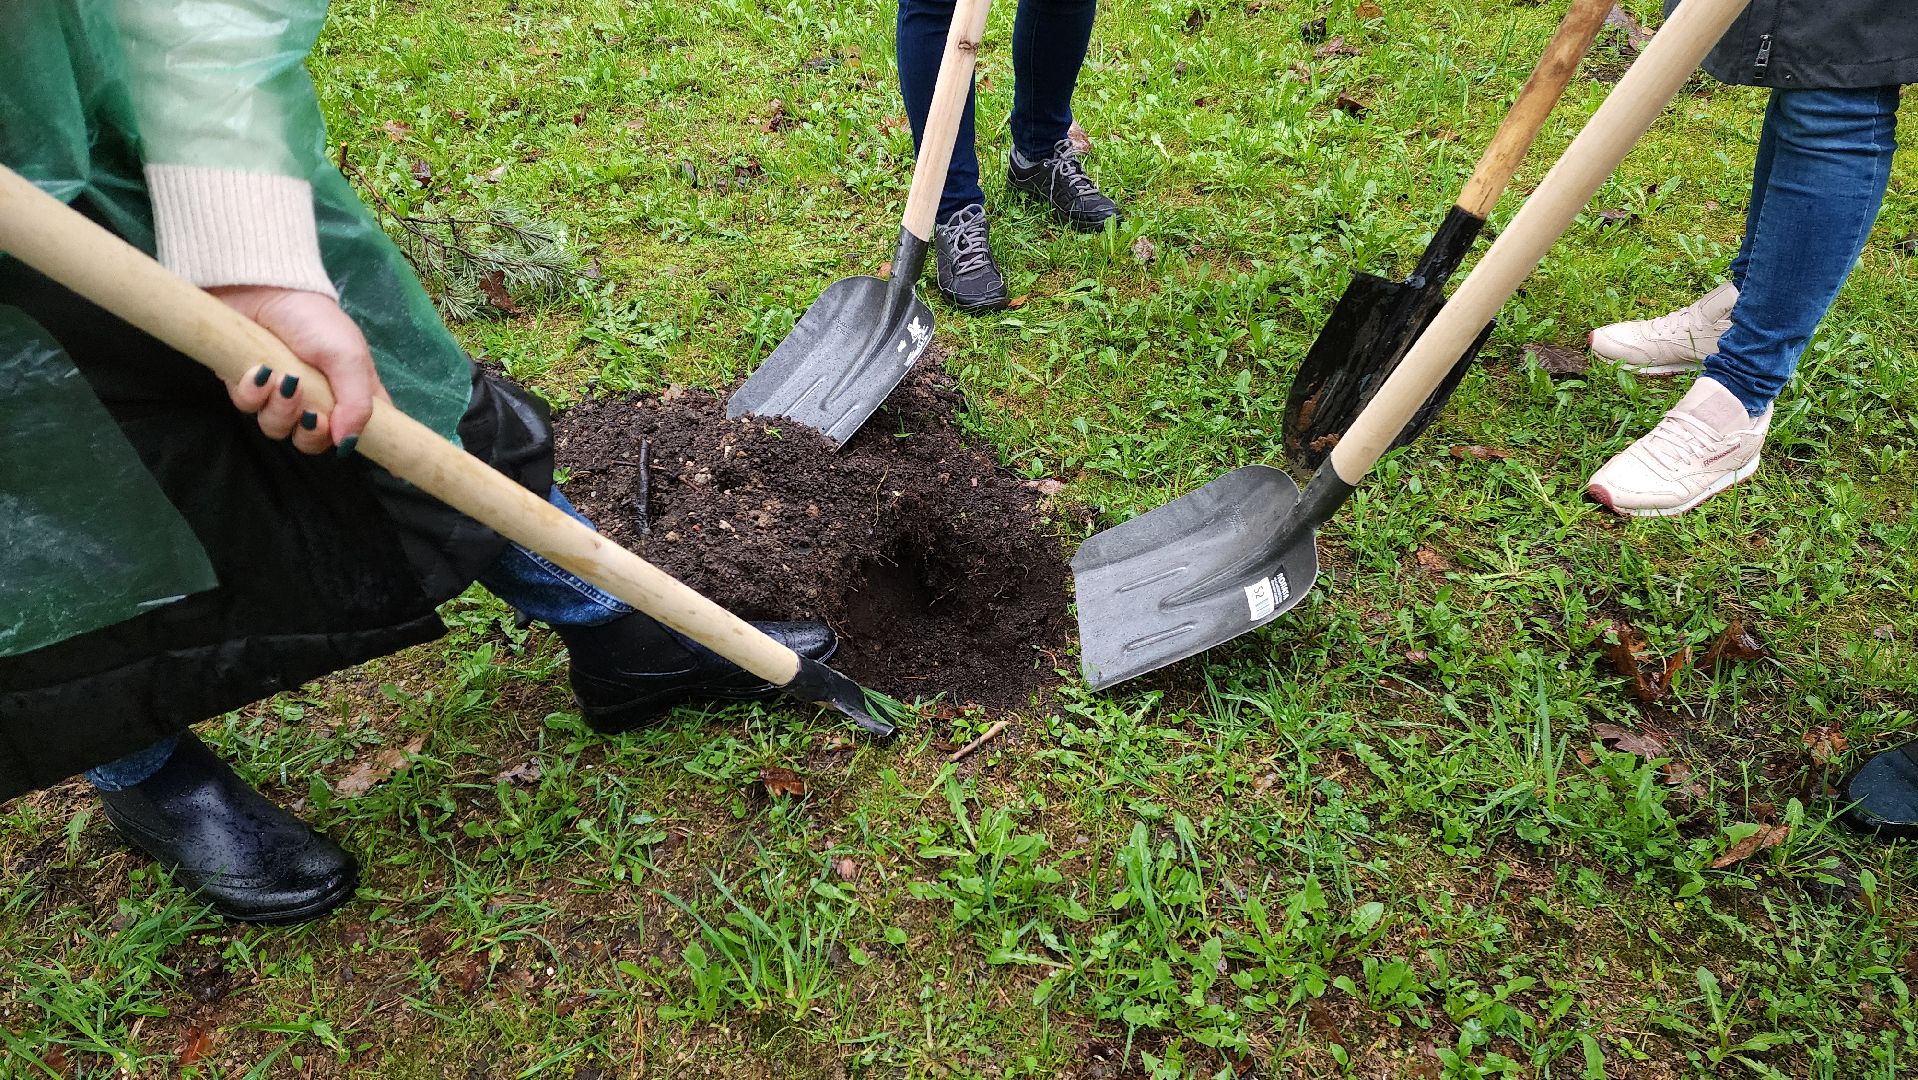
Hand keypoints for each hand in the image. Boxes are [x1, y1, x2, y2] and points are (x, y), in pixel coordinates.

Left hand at [212, 286, 390, 453]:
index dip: (365, 445)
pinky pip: (249, 409)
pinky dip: (253, 393)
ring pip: (279, 430)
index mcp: (350, 392)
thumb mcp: (348, 357)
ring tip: (281, 379)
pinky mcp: (248, 387)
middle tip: (310, 413)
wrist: (261, 288)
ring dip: (280, 410)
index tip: (367, 455)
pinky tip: (257, 371)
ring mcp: (280, 395)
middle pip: (316, 442)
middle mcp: (317, 399)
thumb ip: (357, 404)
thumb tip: (348, 445)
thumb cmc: (314, 319)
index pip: (366, 429)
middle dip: (310, 433)